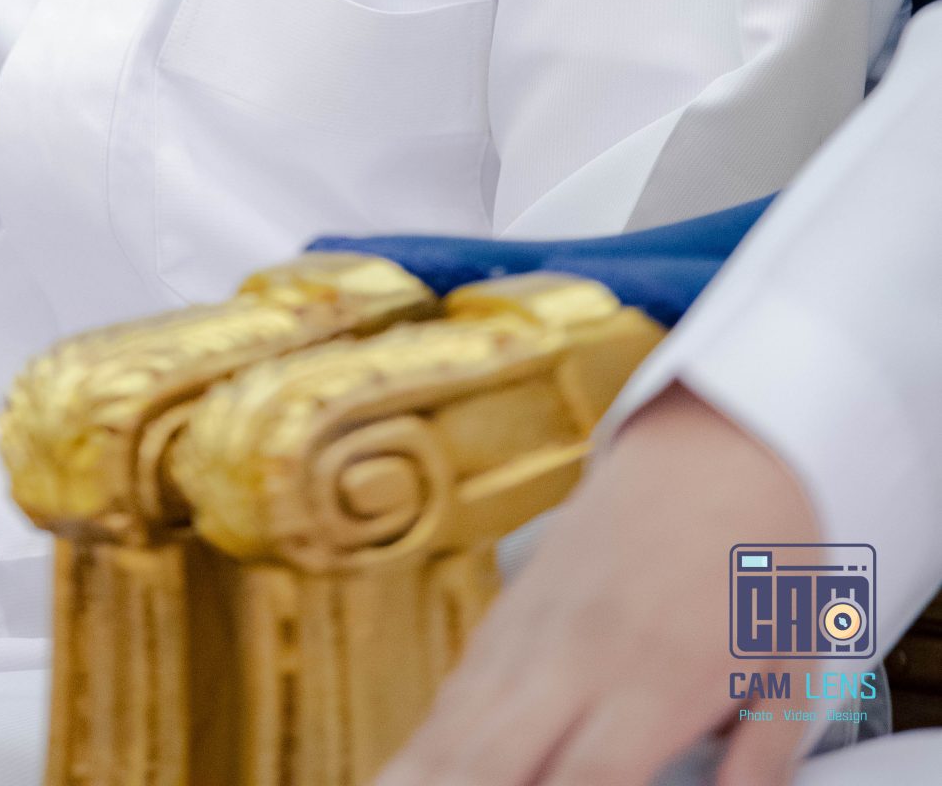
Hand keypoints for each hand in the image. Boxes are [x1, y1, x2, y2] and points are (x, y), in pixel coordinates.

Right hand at [377, 385, 818, 785]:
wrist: (720, 442)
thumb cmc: (759, 556)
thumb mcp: (789, 671)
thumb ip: (758, 764)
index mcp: (653, 675)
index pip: (590, 778)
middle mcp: (578, 651)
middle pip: (494, 756)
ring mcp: (534, 625)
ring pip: (457, 720)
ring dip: (419, 774)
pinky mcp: (513, 609)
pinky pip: (457, 687)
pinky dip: (425, 737)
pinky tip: (403, 772)